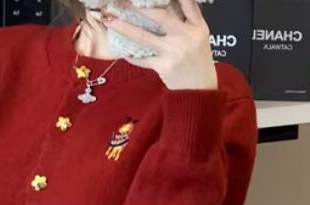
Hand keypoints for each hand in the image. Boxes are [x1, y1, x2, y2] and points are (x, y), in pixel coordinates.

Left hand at [102, 0, 217, 90]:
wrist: (200, 91)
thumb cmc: (198, 61)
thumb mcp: (200, 37)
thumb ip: (188, 19)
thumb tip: (170, 3)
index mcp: (198, 27)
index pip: (187, 3)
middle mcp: (186, 37)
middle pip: (160, 16)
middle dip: (139, 7)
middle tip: (120, 1)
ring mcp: (174, 52)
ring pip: (144, 36)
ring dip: (124, 27)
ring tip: (109, 19)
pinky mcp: (164, 67)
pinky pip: (143, 59)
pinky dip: (131, 55)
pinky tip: (121, 49)